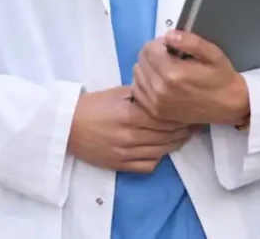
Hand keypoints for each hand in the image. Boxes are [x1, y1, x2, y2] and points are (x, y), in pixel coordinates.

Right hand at [68, 86, 197, 173]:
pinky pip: (148, 166)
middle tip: (193, 123)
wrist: (65, 127)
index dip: (181, 115)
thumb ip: (139, 94)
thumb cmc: (90, 106)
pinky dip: (159, 158)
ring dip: (176, 143)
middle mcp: (131, 136)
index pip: (166, 117)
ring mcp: (126, 153)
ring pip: (162, 151)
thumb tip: (161, 94)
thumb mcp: (115, 93)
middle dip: (184, 129)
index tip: (190, 110)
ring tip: (183, 136)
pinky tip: (161, 149)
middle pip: (167, 135)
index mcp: (130, 115)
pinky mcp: (120, 165)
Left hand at [131, 31, 249, 125]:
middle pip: (141, 60)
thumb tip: (169, 35)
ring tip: (165, 69)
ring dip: (148, 68)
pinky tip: (159, 82)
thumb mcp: (212, 54)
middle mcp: (160, 89)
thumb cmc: (222, 78)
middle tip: (169, 57)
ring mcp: (156, 103)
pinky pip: (138, 91)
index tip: (171, 47)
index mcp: (173, 73)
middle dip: (153, 54)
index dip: (159, 44)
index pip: (149, 49)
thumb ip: (190, 42)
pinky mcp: (155, 112)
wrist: (230, 106)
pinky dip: (145, 83)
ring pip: (137, 74)